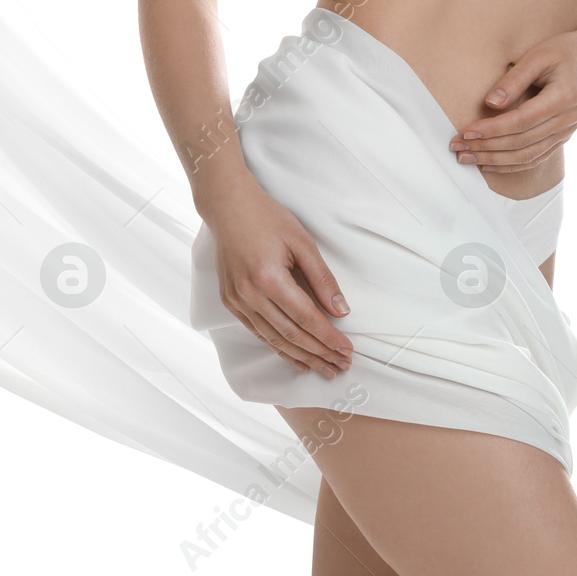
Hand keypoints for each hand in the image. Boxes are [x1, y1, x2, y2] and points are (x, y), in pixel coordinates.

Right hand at [206, 184, 353, 376]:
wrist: (228, 207)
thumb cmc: (267, 218)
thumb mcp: (302, 242)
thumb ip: (322, 279)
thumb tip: (341, 311)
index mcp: (269, 278)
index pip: (307, 318)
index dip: (329, 338)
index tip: (348, 350)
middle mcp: (249, 294)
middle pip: (291, 335)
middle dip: (320, 353)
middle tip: (341, 365)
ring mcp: (236, 300)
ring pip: (273, 339)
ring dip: (301, 357)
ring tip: (323, 368)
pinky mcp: (230, 302)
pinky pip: (258, 332)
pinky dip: (278, 347)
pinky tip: (295, 358)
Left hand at [449, 28, 576, 173]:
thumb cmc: (567, 51)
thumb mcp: (539, 55)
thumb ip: (514, 79)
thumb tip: (490, 103)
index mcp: (562, 99)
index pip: (520, 122)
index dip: (492, 130)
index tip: (466, 132)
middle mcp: (567, 121)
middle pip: (522, 143)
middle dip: (486, 148)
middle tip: (458, 148)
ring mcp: (567, 132)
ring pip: (528, 156)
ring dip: (495, 160)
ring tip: (468, 158)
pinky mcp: (563, 136)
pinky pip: (536, 157)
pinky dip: (512, 164)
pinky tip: (491, 164)